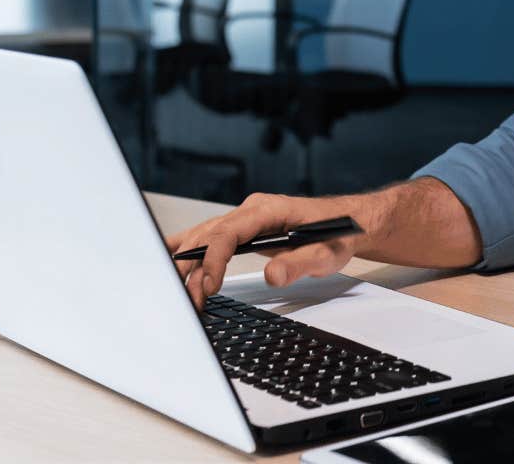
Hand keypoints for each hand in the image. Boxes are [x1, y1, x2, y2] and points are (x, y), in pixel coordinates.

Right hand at [164, 192, 363, 310]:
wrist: (348, 223)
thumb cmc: (337, 235)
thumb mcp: (326, 254)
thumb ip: (299, 263)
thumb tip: (273, 275)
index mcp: (266, 210)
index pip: (227, 233)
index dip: (213, 260)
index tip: (209, 287)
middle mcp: (249, 211)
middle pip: (207, 236)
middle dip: (193, 270)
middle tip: (189, 303)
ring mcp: (243, 219)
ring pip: (203, 238)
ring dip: (188, 266)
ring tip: (180, 296)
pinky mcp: (242, 230)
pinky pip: (207, 237)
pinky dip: (186, 250)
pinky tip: (166, 260)